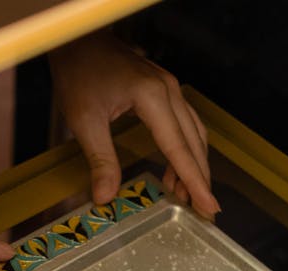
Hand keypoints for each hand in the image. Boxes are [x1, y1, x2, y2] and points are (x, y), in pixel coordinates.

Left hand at [49, 32, 218, 218]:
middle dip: (200, 178)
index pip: (179, 148)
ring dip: (193, 165)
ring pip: (193, 134)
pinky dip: (185, 149)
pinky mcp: (164, 90)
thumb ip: (100, 159)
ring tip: (186, 195)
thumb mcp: (84, 120)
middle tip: (204, 210)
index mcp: (153, 97)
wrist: (78, 43)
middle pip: (194, 143)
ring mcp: (170, 88)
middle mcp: (169, 91)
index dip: (194, 181)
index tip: (209, 206)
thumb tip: (106, 197)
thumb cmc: (79, 73)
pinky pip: (185, 124)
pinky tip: (174, 169)